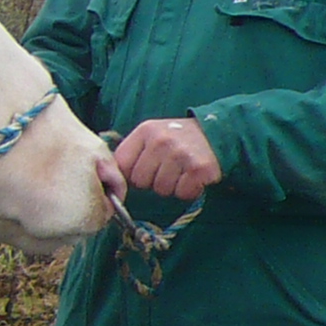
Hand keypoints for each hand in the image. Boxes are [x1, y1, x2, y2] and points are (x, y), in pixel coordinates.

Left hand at [107, 118, 221, 201]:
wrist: (215, 132)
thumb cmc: (178, 139)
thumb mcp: (151, 135)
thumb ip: (132, 152)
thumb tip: (110, 179)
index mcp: (146, 131)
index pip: (122, 166)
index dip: (131, 173)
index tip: (144, 169)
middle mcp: (161, 141)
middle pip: (140, 181)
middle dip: (152, 181)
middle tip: (168, 167)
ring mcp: (181, 154)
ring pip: (161, 190)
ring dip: (171, 186)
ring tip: (181, 170)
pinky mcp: (199, 168)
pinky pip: (182, 193)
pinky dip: (188, 190)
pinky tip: (193, 176)